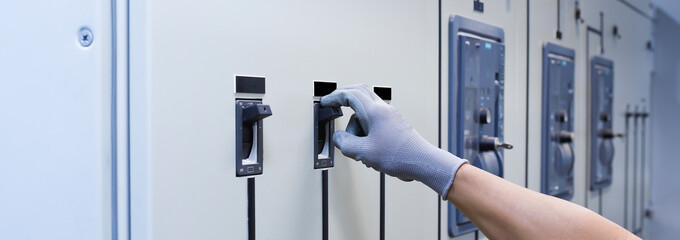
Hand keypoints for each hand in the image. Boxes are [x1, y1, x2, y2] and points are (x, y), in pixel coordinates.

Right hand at [321, 85, 467, 198]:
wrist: (423, 162)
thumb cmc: (400, 156)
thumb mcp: (364, 152)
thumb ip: (345, 144)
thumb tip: (338, 138)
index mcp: (375, 112)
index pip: (350, 95)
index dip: (334, 97)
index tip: (325, 102)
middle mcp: (384, 109)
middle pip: (360, 93)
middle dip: (344, 98)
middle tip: (334, 105)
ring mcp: (390, 116)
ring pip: (366, 111)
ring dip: (356, 125)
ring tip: (360, 148)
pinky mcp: (394, 125)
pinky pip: (374, 121)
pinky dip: (366, 131)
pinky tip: (370, 151)